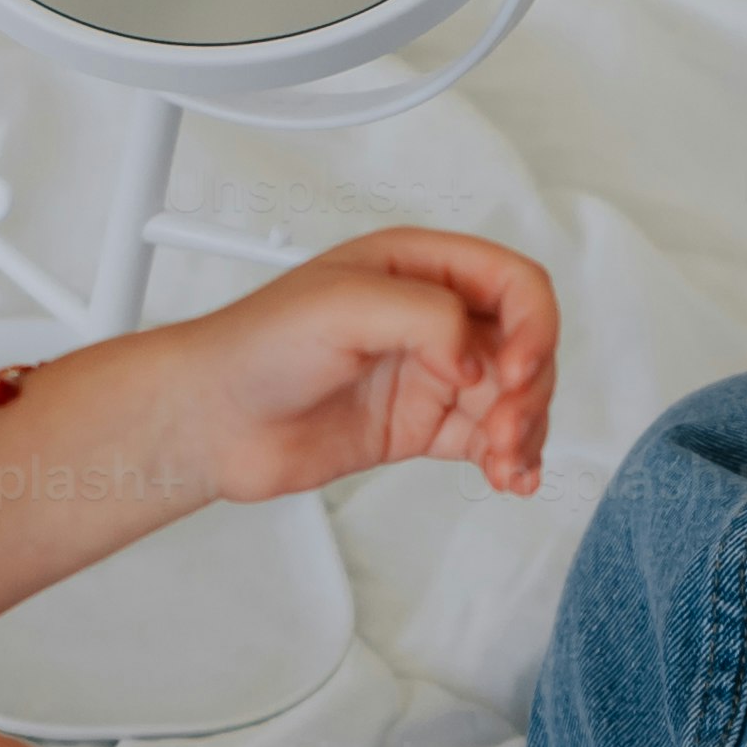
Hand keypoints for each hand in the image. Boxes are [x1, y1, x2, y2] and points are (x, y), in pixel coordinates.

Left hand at [157, 231, 559, 504]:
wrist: (212, 420)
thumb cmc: (255, 346)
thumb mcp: (342, 305)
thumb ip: (424, 316)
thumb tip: (474, 358)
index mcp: (419, 267)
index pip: (514, 284)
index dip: (533, 326)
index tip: (513, 372)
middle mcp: (431, 317)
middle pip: (525, 346)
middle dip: (530, 389)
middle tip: (506, 427)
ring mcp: (428, 374)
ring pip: (514, 398)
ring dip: (526, 430)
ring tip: (505, 462)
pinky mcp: (418, 425)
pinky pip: (487, 439)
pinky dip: (510, 459)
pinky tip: (510, 478)